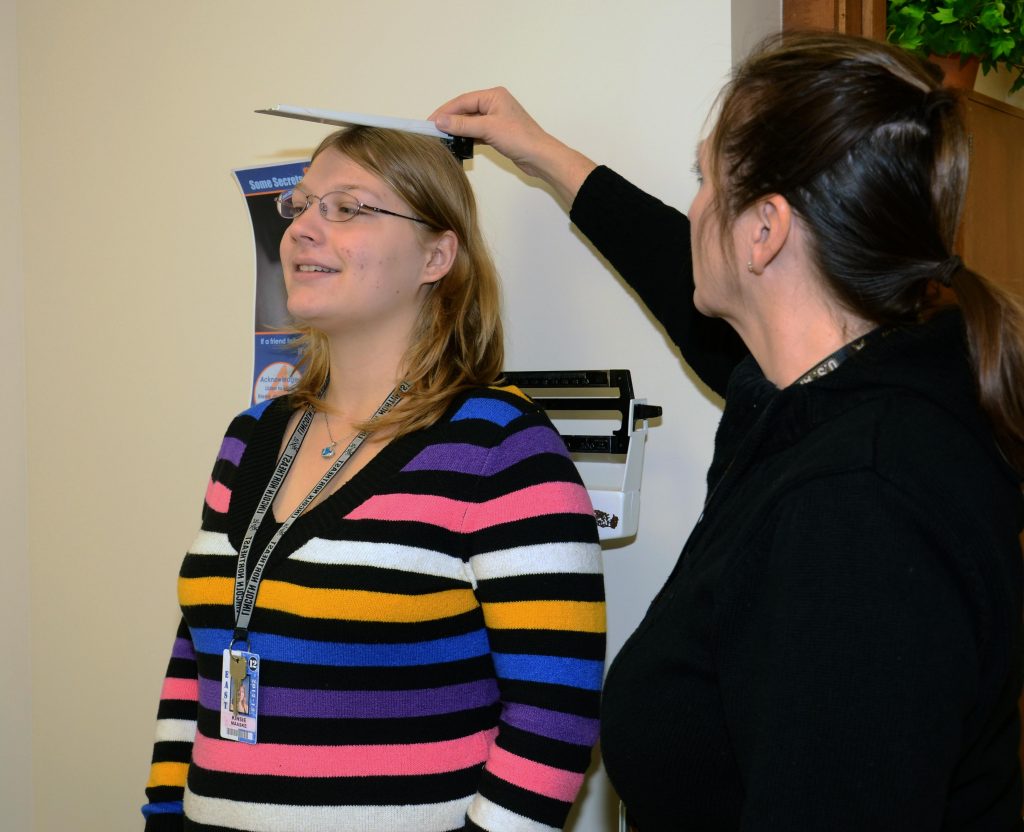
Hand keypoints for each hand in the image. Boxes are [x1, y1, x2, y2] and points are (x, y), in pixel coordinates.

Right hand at [430, 87, 596, 204]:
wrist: (540, 157)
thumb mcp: (488, 129)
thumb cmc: (520, 138)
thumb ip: (462, 124)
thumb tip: (440, 120)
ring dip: (457, 129)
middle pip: (465, 110)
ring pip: (470, 122)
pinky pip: (476, 132)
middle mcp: (495, 104)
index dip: (445, 111)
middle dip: (449, 119)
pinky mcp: (498, 133)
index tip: (430, 121)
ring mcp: (496, 119)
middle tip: (432, 130)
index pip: (463, 100)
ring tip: (441, 137)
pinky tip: (457, 143)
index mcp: (494, 95)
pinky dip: (466, 137)